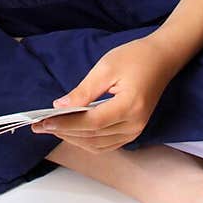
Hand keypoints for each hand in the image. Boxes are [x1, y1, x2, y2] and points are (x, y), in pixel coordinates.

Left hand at [30, 36, 173, 152]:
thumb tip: (59, 107)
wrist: (162, 59)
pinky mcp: (133, 131)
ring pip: (98, 145)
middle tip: (39, 125)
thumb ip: (83, 91)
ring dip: (73, 139)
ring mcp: (136, 131)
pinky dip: (86, 141)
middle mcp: (134, 124)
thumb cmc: (135, 57)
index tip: (43, 122)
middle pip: (93, 137)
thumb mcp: (106, 68)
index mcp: (130, 106)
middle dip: (64, 132)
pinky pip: (106, 144)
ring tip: (52, 128)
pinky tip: (71, 131)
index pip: (91, 123)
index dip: (65, 124)